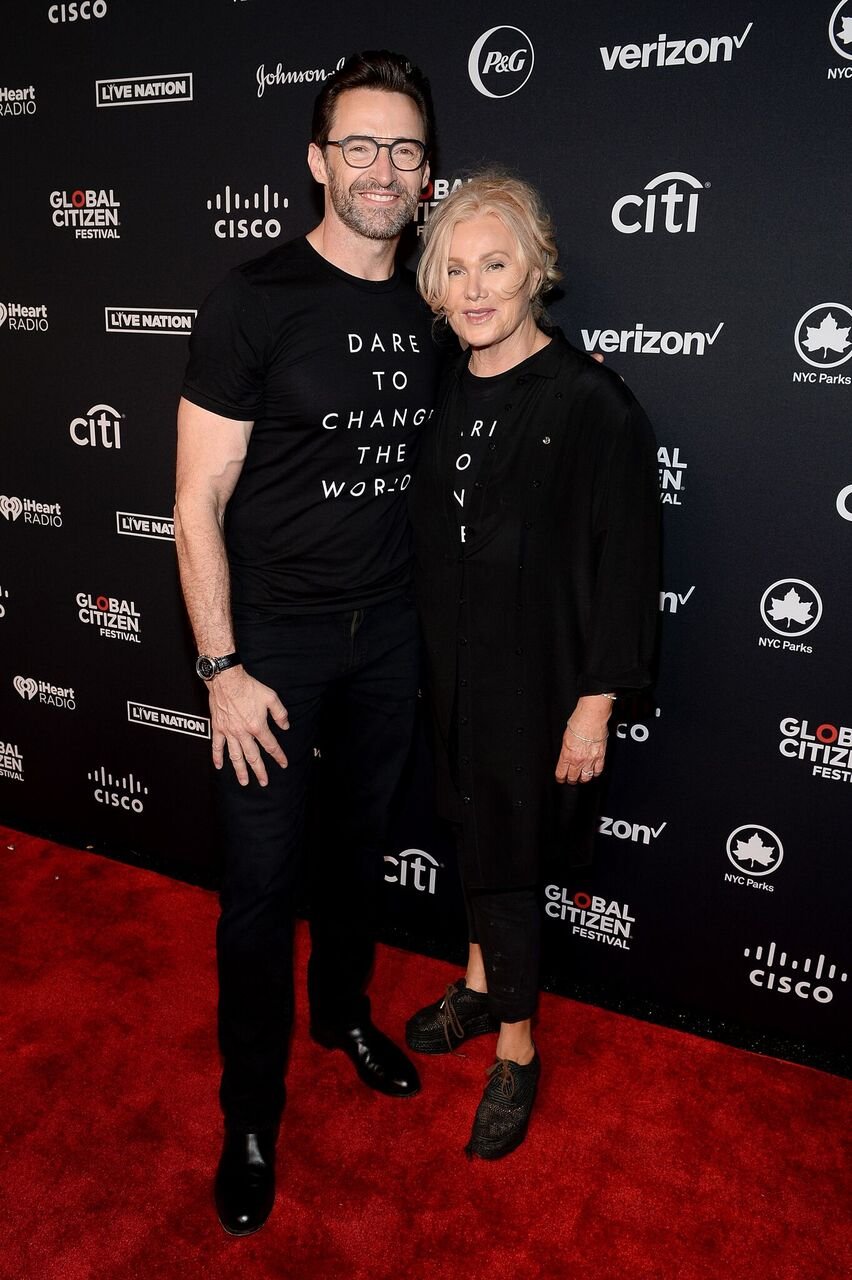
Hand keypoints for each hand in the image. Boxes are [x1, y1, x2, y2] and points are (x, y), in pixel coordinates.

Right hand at [207, 666, 289, 785]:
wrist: (227, 680)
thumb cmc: (248, 687)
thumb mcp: (271, 697)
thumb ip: (280, 713)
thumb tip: (285, 726)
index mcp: (257, 726)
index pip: (270, 745)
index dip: (278, 756)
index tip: (283, 764)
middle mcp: (243, 732)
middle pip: (253, 756)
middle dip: (259, 771)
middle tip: (264, 781)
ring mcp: (229, 731)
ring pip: (235, 756)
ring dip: (240, 770)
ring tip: (244, 781)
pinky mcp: (218, 728)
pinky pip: (217, 746)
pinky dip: (217, 757)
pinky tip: (219, 766)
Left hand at [555, 696, 610, 784]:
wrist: (591, 718)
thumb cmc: (578, 723)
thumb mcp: (565, 738)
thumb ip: (565, 750)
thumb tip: (566, 756)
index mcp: (567, 755)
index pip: (561, 774)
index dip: (560, 778)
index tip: (560, 778)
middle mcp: (578, 760)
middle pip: (573, 778)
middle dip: (571, 780)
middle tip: (570, 779)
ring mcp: (590, 760)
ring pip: (586, 778)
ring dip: (583, 779)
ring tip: (581, 777)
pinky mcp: (600, 757)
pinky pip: (598, 771)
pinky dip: (595, 773)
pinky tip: (592, 771)